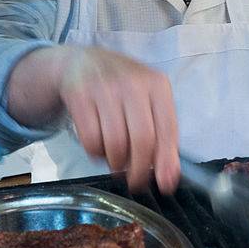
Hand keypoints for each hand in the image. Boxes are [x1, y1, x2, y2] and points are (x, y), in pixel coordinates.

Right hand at [57, 47, 179, 193]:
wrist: (82, 62)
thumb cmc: (122, 90)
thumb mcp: (148, 104)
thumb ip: (163, 140)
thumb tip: (169, 180)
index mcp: (157, 85)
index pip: (167, 130)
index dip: (166, 162)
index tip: (164, 185)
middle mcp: (133, 83)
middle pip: (142, 139)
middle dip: (139, 169)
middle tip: (134, 181)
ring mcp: (104, 88)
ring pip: (115, 143)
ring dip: (115, 162)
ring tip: (116, 160)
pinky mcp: (79, 95)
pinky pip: (90, 139)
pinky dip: (95, 153)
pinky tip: (98, 147)